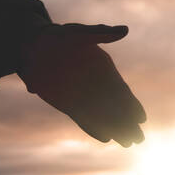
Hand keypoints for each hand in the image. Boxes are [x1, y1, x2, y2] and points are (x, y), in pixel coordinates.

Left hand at [18, 23, 145, 146]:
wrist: (32, 46)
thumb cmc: (58, 37)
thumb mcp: (79, 33)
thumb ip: (101, 34)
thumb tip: (125, 30)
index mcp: (103, 70)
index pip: (121, 91)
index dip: (132, 105)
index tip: (142, 118)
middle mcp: (95, 86)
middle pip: (116, 108)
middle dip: (128, 124)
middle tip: (140, 139)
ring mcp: (82, 96)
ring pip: (103, 116)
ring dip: (115, 130)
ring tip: (128, 144)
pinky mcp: (67, 104)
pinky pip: (84, 119)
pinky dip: (94, 128)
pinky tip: (106, 138)